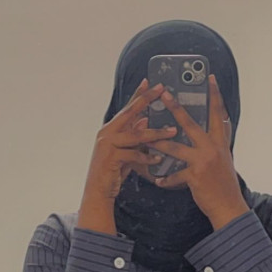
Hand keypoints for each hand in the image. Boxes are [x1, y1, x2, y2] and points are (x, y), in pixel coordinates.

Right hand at [77, 79, 176, 231]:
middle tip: (162, 90)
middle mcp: (107, 132)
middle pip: (129, 112)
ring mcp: (108, 144)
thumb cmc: (113, 170)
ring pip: (136, 135)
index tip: (150, 81)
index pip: (127, 107)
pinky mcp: (111, 158)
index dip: (138, 94)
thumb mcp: (126, 150)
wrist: (98, 190)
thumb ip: (133, 137)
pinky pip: (134, 154)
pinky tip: (158, 159)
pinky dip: (147, 157)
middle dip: (146, 100)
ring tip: (173, 131)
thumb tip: (144, 122)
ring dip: (156, 133)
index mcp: (111, 129)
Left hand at [151, 74, 249, 229]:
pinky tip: (157, 180)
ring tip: (146, 137)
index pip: (219, 114)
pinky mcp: (195, 176)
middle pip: (192, 124)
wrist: (229, 207)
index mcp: (220, 142)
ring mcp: (204, 161)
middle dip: (177, 108)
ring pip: (176, 147)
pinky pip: (174, 175)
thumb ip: (213, 145)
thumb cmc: (223, 184)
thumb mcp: (222, 160)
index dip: (215, 96)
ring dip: (159, 142)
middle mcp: (213, 148)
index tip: (211, 79)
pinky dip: (165, 179)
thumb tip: (203, 134)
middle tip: (165, 94)